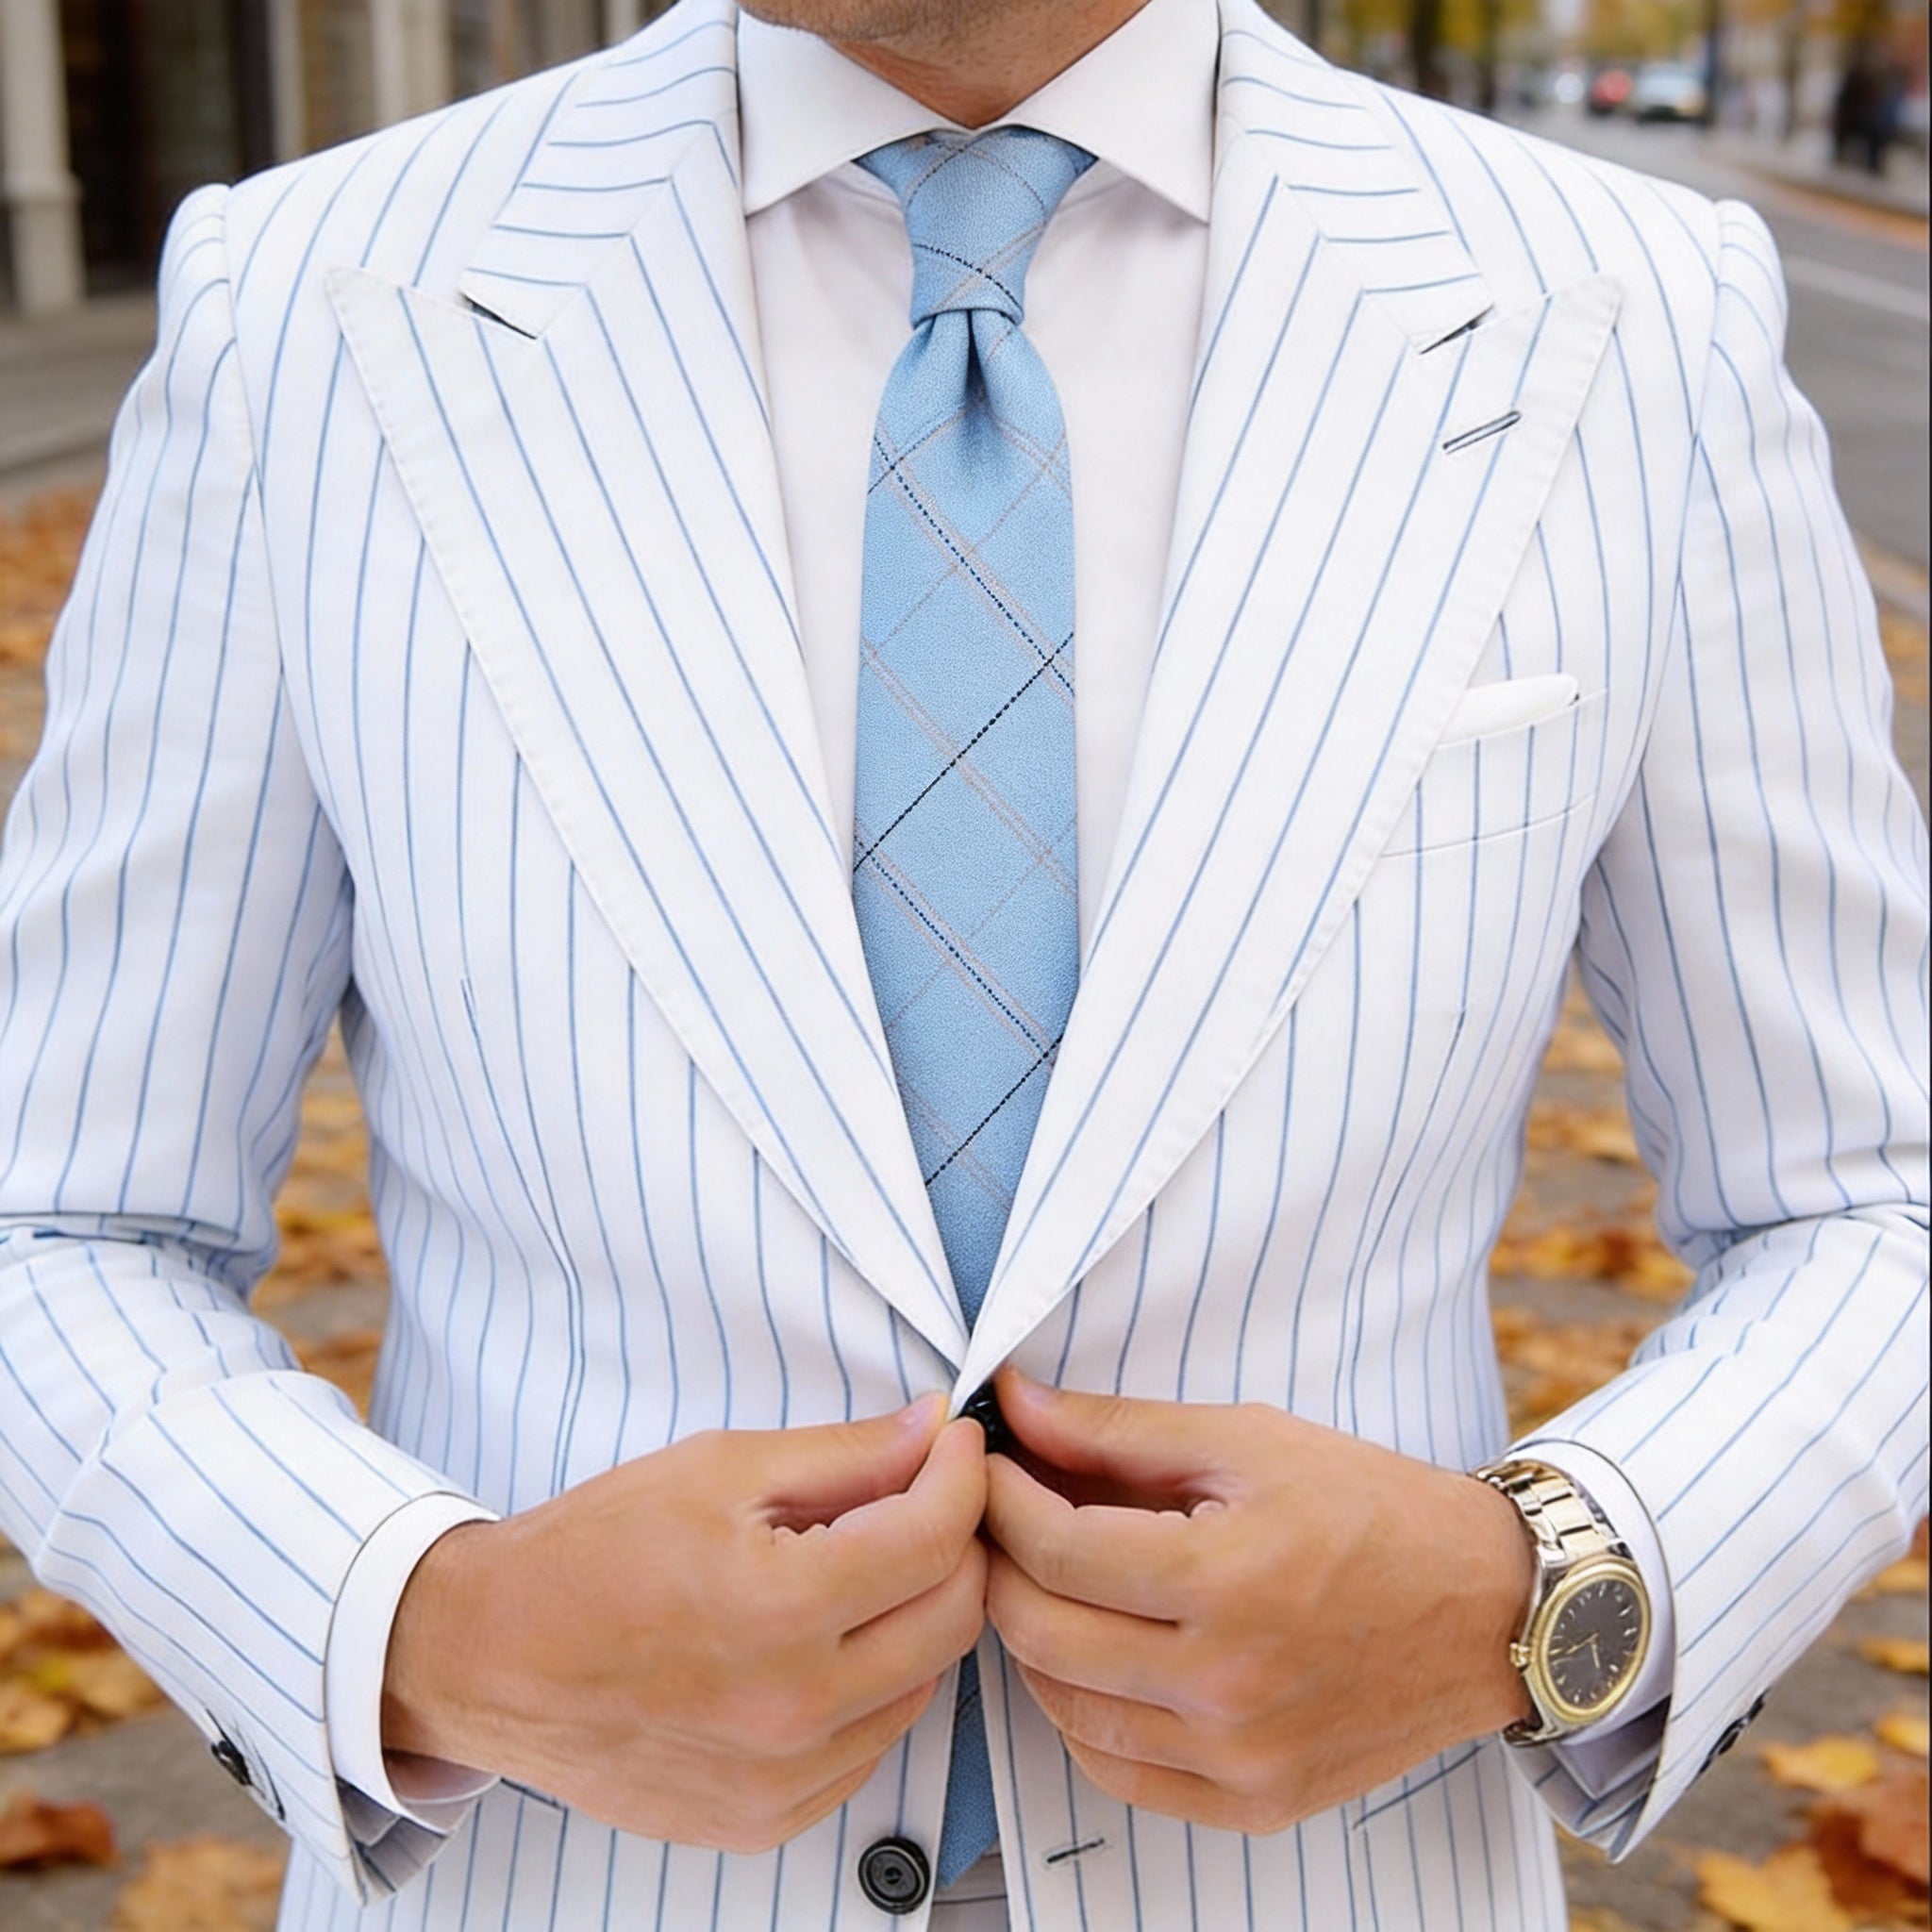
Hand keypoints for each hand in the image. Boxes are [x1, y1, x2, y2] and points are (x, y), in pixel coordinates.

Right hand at [383, 1398, 987, 1851]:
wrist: (493, 1657)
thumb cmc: (592, 1553)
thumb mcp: (719, 1468)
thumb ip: (843, 1454)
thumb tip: (931, 1431)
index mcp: (780, 1609)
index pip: (936, 1538)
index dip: (961, 1474)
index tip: (954, 1443)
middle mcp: (794, 1709)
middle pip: (955, 1617)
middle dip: (957, 1541)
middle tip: (923, 1495)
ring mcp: (784, 1779)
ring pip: (925, 1683)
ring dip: (917, 1614)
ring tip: (861, 1566)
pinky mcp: (769, 1819)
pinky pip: (872, 1743)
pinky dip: (874, 1684)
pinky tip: (825, 1639)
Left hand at [982, 1370, 1533, 1835]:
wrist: (1484, 1608)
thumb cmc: (1370, 1509)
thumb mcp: (1245, 1440)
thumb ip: (1117, 1430)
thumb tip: (1016, 1404)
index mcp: (1227, 1581)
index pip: (1056, 1550)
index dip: (1000, 1500)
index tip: (987, 1466)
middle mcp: (1228, 1685)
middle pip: (1043, 1632)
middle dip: (999, 1564)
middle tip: (1000, 1518)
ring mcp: (1239, 1757)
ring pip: (1066, 1709)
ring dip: (1032, 1639)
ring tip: (1044, 1580)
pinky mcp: (1254, 1803)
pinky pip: (1119, 1773)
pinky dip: (1081, 1715)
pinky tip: (1091, 1657)